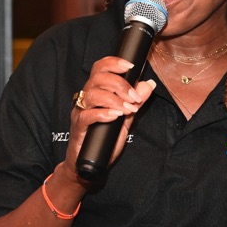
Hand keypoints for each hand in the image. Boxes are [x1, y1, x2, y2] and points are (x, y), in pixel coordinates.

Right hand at [62, 56, 156, 180]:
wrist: (91, 164)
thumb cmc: (105, 139)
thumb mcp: (126, 118)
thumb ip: (136, 102)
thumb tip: (149, 84)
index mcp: (96, 92)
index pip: (100, 68)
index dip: (114, 63)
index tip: (131, 66)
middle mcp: (86, 98)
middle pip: (98, 78)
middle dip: (120, 84)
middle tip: (134, 98)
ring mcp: (80, 112)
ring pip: (93, 95)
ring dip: (115, 100)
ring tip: (128, 109)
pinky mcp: (78, 127)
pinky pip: (87, 115)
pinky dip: (103, 113)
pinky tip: (116, 116)